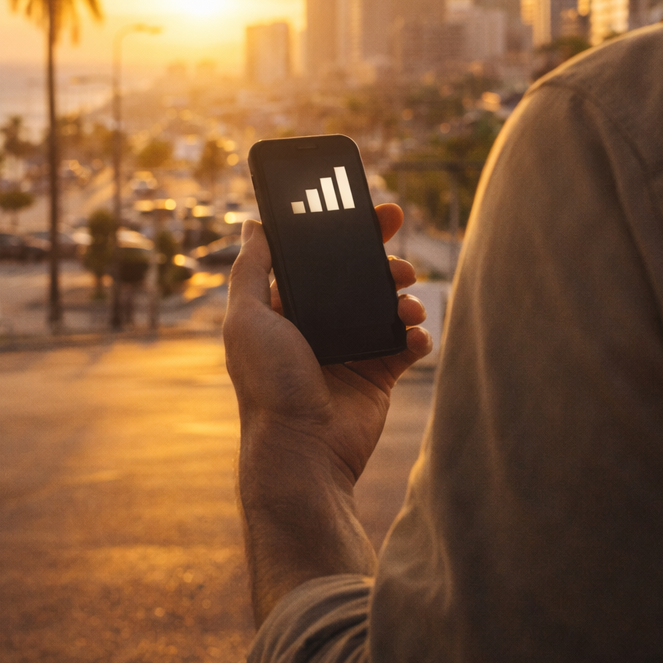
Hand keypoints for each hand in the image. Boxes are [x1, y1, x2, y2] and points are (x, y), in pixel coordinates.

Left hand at [224, 203, 431, 484]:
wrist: (303, 450)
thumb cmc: (268, 385)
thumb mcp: (246, 318)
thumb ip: (250, 270)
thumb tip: (253, 224)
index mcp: (286, 310)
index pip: (316, 261)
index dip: (341, 234)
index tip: (367, 212)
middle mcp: (318, 328)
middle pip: (357, 279)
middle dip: (382, 259)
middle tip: (400, 249)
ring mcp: (351, 351)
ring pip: (387, 307)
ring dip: (404, 295)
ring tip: (407, 298)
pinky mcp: (377, 376)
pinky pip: (406, 345)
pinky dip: (416, 335)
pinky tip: (414, 335)